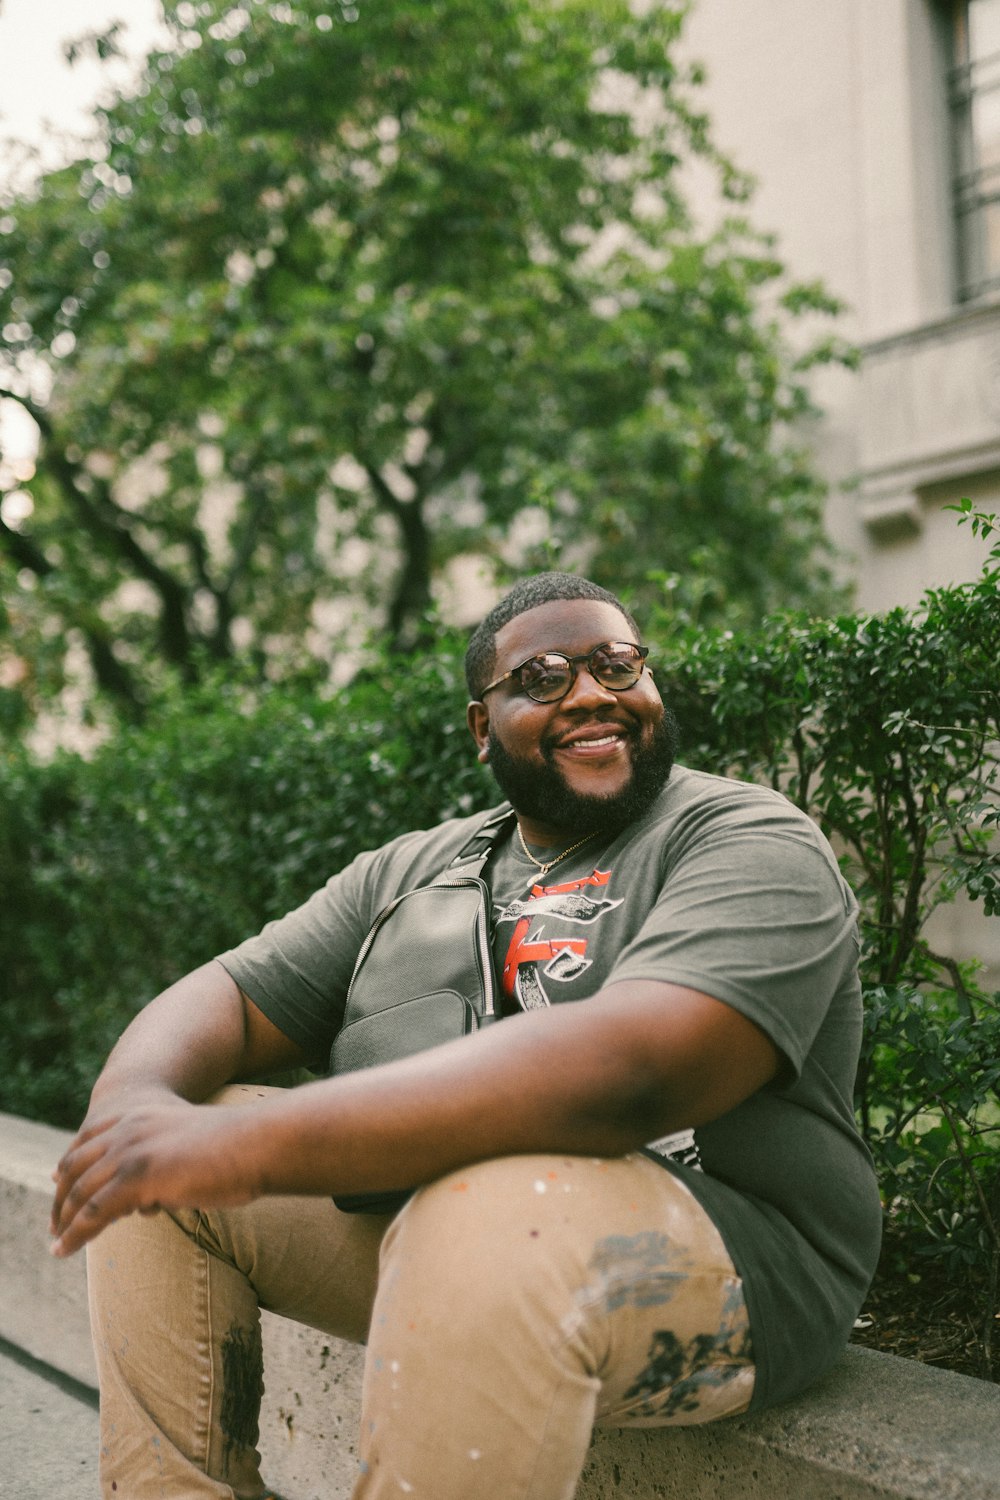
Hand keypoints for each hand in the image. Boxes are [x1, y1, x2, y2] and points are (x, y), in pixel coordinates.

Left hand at [50, 1096, 261, 1257]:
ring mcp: (131, 1150)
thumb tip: (148, 1200)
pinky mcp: (137, 1177)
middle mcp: (130, 1127)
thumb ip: (164, 1161)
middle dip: (60, 1196)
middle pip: (76, 1164)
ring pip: (80, 1191)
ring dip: (63, 1220)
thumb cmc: (237, 1149)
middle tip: (54, 1222)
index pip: (90, 1137)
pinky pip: (93, 1212)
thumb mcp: (189, 1144)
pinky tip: (64, 1249)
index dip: (70, 1160)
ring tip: (56, 1244)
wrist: (258, 1142)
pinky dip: (74, 1234)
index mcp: (142, 1113)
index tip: (57, 1179)